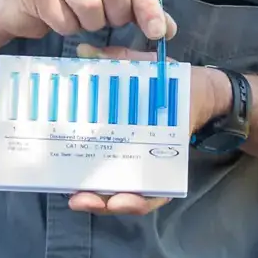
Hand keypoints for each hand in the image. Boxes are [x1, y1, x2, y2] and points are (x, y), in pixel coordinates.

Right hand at [0, 0, 177, 41]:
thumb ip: (137, 5)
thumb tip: (166, 29)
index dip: (147, 4)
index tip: (157, 32)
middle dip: (115, 15)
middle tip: (106, 20)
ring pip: (90, 5)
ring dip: (89, 23)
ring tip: (80, 15)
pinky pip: (65, 19)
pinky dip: (67, 27)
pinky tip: (57, 15)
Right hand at [64, 50, 231, 215]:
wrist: (203, 89)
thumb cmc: (165, 82)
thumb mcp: (137, 68)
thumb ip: (112, 62)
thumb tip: (83, 53)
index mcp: (108, 137)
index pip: (82, 159)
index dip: (66, 172)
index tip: (55, 175)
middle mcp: (122, 158)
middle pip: (99, 186)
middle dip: (88, 198)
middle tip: (78, 198)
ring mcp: (144, 169)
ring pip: (125, 197)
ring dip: (114, 204)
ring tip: (110, 202)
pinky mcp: (167, 174)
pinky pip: (155, 196)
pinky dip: (145, 200)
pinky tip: (134, 199)